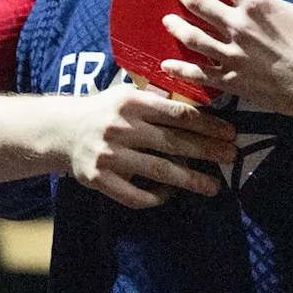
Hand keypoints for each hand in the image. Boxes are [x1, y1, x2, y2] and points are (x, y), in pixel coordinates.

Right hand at [63, 85, 236, 207]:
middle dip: (207, 151)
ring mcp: (109, 155)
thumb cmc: (105, 111)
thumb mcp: (127, 95)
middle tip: (231, 157)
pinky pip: (134, 195)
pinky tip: (171, 194)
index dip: (207, 124)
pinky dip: (156, 196)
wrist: (61, 130)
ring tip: (214, 187)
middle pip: (173, 142)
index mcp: (130, 102)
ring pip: (159, 171)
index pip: (177, 114)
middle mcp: (120, 128)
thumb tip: (200, 108)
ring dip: (190, 180)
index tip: (229, 132)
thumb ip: (157, 101)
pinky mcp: (98, 179)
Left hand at [160, 0, 292, 120]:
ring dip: (176, 25)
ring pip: (192, 36)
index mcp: (257, 4)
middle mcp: (238, 26)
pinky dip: (180, 69)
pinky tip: (167, 64)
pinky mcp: (232, 80)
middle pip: (198, 3)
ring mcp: (232, 54)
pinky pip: (199, 74)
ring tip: (166, 19)